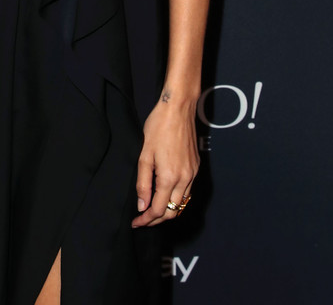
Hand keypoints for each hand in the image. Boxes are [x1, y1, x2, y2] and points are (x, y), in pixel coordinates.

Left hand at [131, 96, 198, 226]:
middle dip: (157, 220)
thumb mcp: (144, 155)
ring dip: (168, 211)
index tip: (135, 222)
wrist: (178, 109)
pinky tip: (165, 194)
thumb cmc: (158, 127)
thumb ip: (143, 183)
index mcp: (170, 177)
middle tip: (142, 219)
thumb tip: (142, 205)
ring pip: (182, 203)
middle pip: (173, 212)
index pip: (158, 210)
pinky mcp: (196, 167)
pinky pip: (188, 191)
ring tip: (152, 210)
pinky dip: (176, 199)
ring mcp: (193, 173)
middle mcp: (185, 179)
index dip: (146, 220)